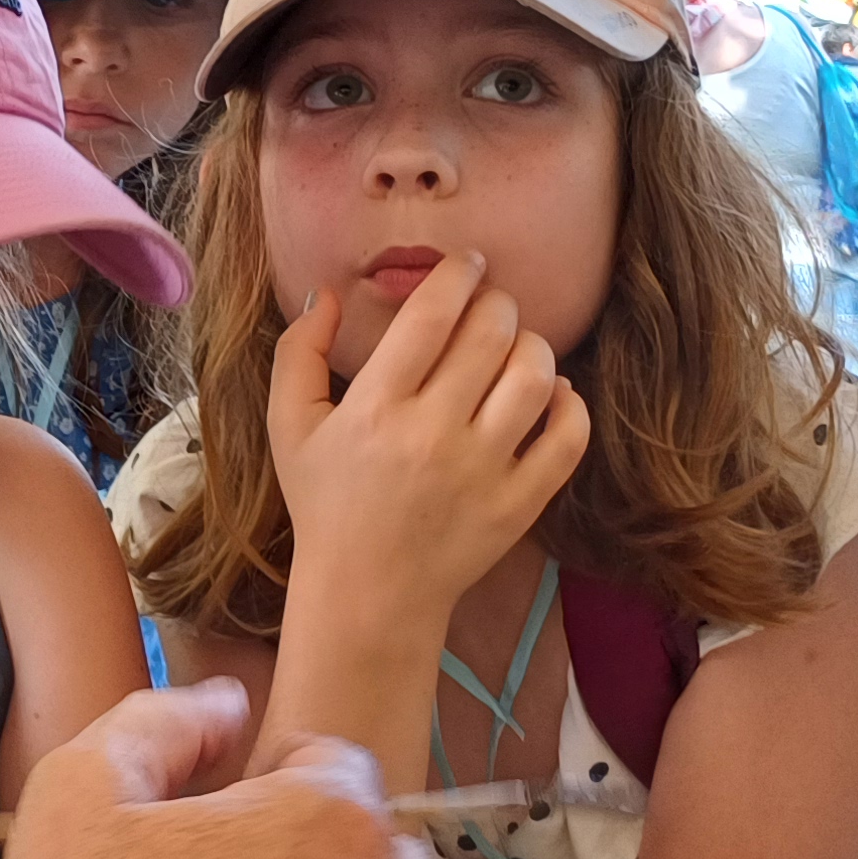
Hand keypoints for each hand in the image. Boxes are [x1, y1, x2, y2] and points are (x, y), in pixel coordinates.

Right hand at [267, 255, 588, 624]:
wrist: (368, 593)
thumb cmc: (326, 503)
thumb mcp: (288, 427)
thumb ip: (298, 353)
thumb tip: (326, 293)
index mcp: (376, 408)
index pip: (432, 314)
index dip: (457, 274)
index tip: (467, 265)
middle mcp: (433, 434)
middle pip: (491, 334)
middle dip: (497, 303)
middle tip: (489, 306)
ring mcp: (483, 471)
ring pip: (535, 376)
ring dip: (532, 345)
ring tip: (516, 347)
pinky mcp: (519, 503)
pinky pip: (567, 437)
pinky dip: (569, 402)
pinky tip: (550, 394)